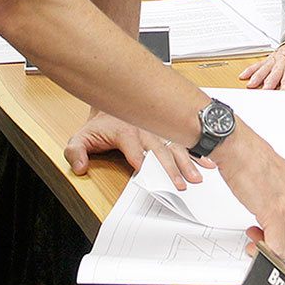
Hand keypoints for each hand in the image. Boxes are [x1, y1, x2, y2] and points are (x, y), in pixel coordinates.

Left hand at [63, 111, 209, 189]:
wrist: (113, 101)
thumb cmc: (100, 124)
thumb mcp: (80, 136)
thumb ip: (76, 153)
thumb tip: (80, 168)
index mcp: (126, 131)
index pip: (134, 149)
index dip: (141, 160)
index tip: (148, 172)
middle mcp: (145, 130)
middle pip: (161, 150)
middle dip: (172, 167)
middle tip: (182, 183)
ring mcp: (158, 130)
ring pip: (176, 146)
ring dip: (188, 162)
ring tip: (198, 176)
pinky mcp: (167, 132)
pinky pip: (184, 142)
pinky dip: (197, 153)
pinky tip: (208, 162)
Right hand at [213, 122, 284, 259]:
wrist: (240, 149)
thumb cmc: (256, 163)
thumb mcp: (284, 184)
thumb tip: (278, 233)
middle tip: (274, 236)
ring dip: (273, 246)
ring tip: (259, 228)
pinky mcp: (277, 213)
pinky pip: (274, 247)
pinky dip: (262, 246)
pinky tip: (255, 230)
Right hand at [239, 28, 284, 89]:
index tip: (284, 89)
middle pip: (276, 69)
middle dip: (270, 81)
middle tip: (265, 92)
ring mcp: (277, 56)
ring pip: (266, 66)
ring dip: (258, 76)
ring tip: (251, 86)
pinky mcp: (272, 57)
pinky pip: (260, 63)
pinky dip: (251, 69)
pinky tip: (244, 77)